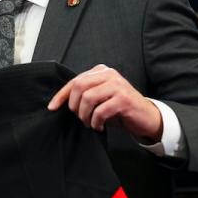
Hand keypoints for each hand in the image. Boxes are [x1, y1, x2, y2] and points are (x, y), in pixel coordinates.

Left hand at [47, 64, 162, 141]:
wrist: (145, 117)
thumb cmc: (119, 108)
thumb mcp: (100, 98)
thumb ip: (84, 95)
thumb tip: (59, 103)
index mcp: (101, 71)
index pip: (75, 81)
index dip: (60, 95)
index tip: (52, 108)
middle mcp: (109, 74)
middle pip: (79, 87)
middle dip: (74, 106)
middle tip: (80, 118)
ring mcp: (118, 85)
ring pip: (88, 98)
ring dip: (85, 115)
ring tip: (89, 123)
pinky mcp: (124, 99)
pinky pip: (100, 111)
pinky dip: (96, 122)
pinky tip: (99, 126)